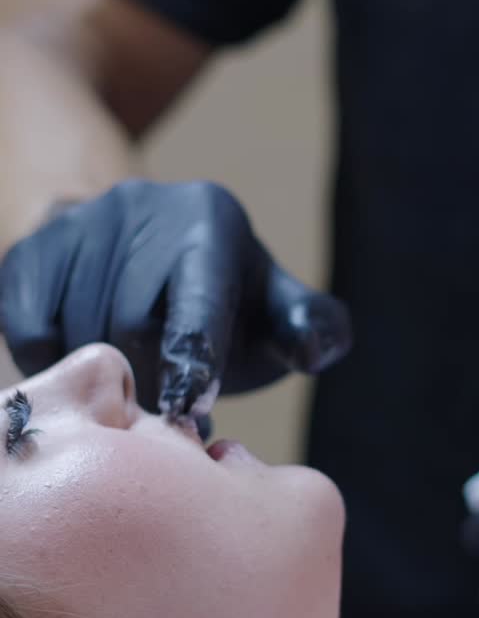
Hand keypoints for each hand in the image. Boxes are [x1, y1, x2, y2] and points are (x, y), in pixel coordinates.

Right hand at [0, 179, 350, 413]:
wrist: (149, 255)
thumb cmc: (228, 305)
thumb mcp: (276, 313)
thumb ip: (309, 331)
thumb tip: (311, 347)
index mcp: (209, 223)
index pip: (195, 302)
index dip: (191, 364)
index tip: (188, 410)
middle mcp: (139, 207)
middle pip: (128, 325)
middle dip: (150, 378)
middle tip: (164, 405)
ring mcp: (78, 223)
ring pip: (76, 331)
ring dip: (103, 376)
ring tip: (129, 382)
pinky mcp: (28, 251)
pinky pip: (28, 331)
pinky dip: (52, 363)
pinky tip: (85, 360)